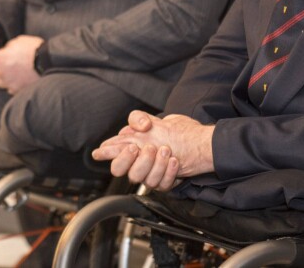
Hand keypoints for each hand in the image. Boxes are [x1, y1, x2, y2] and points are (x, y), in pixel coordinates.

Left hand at [0, 35, 43, 93]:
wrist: (47, 61)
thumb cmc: (34, 49)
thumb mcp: (19, 40)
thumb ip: (8, 47)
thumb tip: (6, 50)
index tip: (1, 56)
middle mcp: (0, 72)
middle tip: (7, 64)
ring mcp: (8, 82)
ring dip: (4, 78)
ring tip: (13, 73)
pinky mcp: (17, 90)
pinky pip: (11, 88)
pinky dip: (14, 84)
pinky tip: (20, 79)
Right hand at [92, 111, 214, 189]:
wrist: (194, 141)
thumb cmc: (170, 131)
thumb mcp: (152, 119)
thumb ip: (138, 118)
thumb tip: (139, 126)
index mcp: (129, 150)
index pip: (111, 157)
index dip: (109, 155)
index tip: (127, 147)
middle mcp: (138, 165)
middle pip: (126, 173)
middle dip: (137, 161)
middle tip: (149, 148)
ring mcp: (150, 176)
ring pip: (146, 180)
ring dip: (157, 164)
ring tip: (166, 150)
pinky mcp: (164, 183)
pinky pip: (163, 184)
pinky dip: (170, 172)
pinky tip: (175, 161)